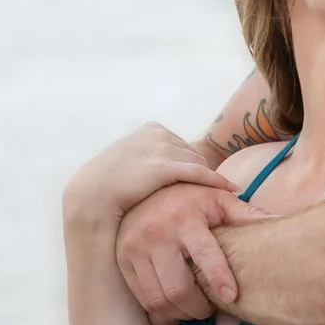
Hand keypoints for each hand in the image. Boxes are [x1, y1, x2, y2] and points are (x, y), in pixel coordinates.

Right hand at [65, 124, 236, 224]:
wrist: (93, 196)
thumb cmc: (110, 184)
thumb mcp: (130, 160)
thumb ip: (150, 157)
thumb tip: (165, 168)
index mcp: (151, 128)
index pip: (182, 147)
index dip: (190, 166)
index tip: (198, 183)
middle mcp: (158, 133)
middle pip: (193, 154)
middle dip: (201, 173)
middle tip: (216, 192)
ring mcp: (161, 148)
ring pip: (198, 164)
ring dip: (209, 180)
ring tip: (224, 194)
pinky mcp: (164, 166)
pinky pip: (199, 173)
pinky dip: (217, 182)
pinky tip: (232, 191)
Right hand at [116, 181, 267, 320]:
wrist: (143, 189)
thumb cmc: (190, 198)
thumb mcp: (218, 199)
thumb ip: (246, 214)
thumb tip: (278, 222)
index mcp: (186, 218)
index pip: (204, 254)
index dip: (219, 279)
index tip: (232, 296)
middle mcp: (157, 234)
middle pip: (178, 289)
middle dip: (199, 308)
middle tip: (210, 307)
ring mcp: (136, 249)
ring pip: (159, 300)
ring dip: (180, 313)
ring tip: (194, 307)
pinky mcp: (123, 262)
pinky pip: (143, 299)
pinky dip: (161, 310)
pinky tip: (174, 305)